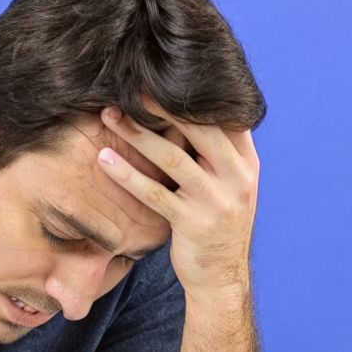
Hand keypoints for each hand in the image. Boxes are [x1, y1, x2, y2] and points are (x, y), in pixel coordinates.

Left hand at [97, 102, 258, 304]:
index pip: (226, 116)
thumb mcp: (231, 185)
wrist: (222, 278)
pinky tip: (105, 160)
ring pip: (173, 158)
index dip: (196, 93)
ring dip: (137, 134)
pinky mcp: (192, 224)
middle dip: (162, 104)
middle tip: (132, 85)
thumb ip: (219, 152)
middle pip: (200, 128)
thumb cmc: (218, 225)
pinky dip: (127, 175)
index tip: (165, 73)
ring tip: (110, 116)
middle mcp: (237, 179)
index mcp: (246, 164)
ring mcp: (217, 202)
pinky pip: (154, 194)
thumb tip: (193, 108)